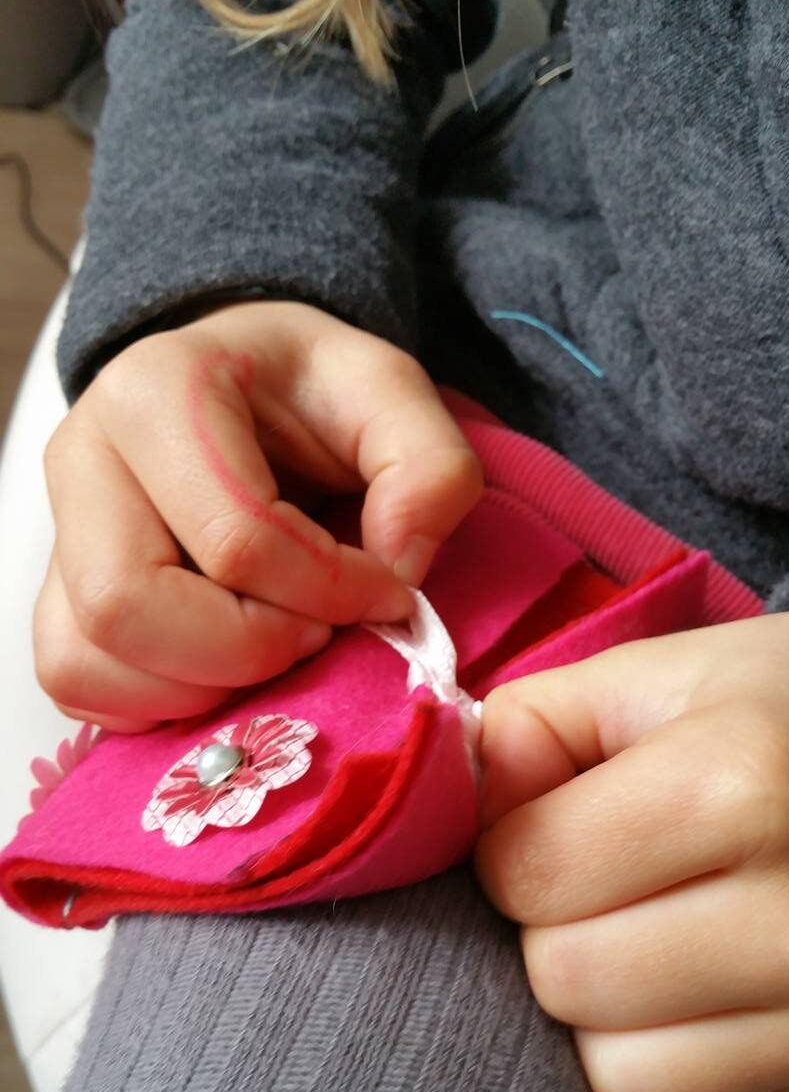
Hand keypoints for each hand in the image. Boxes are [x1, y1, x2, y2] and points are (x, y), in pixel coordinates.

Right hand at [36, 301, 481, 730]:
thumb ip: (430, 467)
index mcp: (159, 392)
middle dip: (248, 649)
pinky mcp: (56, 594)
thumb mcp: (390, 393)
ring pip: (89, 656)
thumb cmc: (308, 393)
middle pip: (130, 605)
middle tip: (317, 633)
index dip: (327, 589)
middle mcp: (83, 459)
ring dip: (200, 686)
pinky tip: (223, 671)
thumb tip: (401, 569)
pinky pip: (77, 681)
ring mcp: (61, 532)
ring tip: (274, 649)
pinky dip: (155, 703)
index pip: (234, 538)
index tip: (386, 592)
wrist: (244, 388)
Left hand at [476, 614, 788, 1091]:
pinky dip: (683, 1068)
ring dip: (611, 1016)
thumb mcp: (669, 675)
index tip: (558, 824)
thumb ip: (538, 725)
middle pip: (566, 982)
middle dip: (558, 931)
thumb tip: (456, 808)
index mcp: (740, 786)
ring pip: (623, 1081)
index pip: (528, 876)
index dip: (514, 850)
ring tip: (658, 940)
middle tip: (613, 884)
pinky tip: (716, 991)